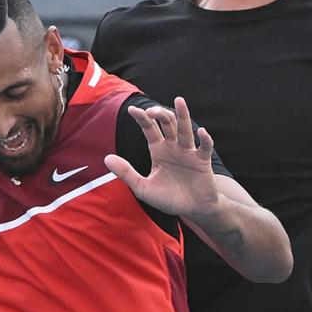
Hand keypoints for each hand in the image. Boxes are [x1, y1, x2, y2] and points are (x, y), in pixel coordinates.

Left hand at [104, 97, 220, 217]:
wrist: (191, 210)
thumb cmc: (168, 198)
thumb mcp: (142, 188)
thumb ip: (126, 173)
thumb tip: (106, 158)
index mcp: (158, 150)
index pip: (149, 129)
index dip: (142, 118)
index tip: (133, 110)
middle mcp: (173, 147)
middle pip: (167, 123)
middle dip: (159, 114)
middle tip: (151, 111)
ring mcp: (188, 152)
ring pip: (185, 130)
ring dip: (183, 116)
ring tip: (179, 101)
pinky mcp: (202, 161)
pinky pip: (205, 147)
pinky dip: (205, 139)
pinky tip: (202, 132)